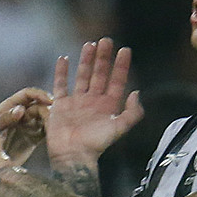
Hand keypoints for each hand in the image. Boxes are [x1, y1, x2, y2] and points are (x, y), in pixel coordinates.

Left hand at [0, 85, 51, 165]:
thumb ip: (6, 119)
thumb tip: (21, 109)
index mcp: (9, 107)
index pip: (27, 94)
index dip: (39, 94)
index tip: (49, 101)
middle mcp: (20, 114)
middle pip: (39, 103)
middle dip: (48, 108)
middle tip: (55, 117)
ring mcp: (28, 125)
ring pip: (45, 116)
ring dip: (50, 119)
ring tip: (52, 127)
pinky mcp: (34, 137)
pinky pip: (46, 130)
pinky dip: (51, 130)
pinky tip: (53, 134)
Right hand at [44, 39, 143, 169]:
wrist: (73, 156)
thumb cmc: (97, 144)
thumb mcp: (120, 128)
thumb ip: (133, 112)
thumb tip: (136, 92)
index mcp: (108, 105)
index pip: (117, 80)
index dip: (121, 65)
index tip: (125, 50)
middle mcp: (93, 101)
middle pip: (99, 74)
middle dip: (103, 57)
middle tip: (106, 40)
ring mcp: (76, 102)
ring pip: (82, 76)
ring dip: (86, 60)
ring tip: (89, 44)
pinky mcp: (60, 106)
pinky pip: (60, 85)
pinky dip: (61, 72)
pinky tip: (64, 58)